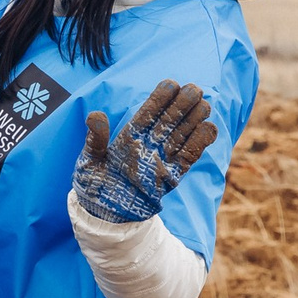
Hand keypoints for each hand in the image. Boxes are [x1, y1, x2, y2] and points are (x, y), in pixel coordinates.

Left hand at [73, 81, 216, 222]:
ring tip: (204, 105)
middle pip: (170, 119)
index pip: (148, 112)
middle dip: (183, 103)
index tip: (171, 83)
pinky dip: (200, 142)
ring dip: (195, 118)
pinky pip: (190, 156)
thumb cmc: (93, 184)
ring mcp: (162, 158)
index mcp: (129, 136)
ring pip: (183, 133)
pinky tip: (208, 128)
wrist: (103, 214)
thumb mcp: (89, 162)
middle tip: (195, 90)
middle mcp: (149, 144)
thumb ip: (95, 140)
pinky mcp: (172, 175)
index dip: (160, 98)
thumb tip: (94, 115)